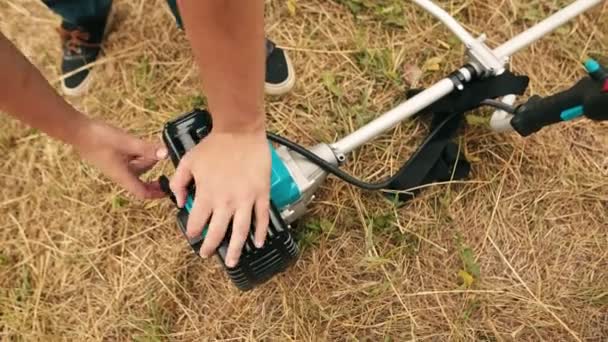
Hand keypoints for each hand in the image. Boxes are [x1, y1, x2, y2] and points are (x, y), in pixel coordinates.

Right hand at [75, 119, 167, 198]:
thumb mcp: (127, 143)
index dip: (156, 194)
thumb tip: (165, 154)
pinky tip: (142, 144)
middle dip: (153, 171)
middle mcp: (119, 174)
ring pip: (136, 168)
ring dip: (147, 160)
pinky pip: (129, 160)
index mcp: (123, 176)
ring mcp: (114, 165)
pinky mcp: (111, 157)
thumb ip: (146, 149)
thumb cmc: (99, 138)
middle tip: (164, 161)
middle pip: (141, 179)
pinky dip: (138, 155)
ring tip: (155, 148)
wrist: (76, 131)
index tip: (168, 190)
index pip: (142, 192)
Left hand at [169, 129, 270, 267]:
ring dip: (236, 250)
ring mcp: (246, 199)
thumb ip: (179, 182)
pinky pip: (261, 218)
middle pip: (217, 233)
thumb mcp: (188, 161)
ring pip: (241, 232)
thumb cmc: (214, 145)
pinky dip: (260, 232)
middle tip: (207, 254)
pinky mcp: (261, 194)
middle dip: (210, 247)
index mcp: (207, 194)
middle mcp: (226, 201)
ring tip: (233, 262)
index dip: (193, 232)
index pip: (197, 222)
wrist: (240, 131)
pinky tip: (258, 243)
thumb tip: (178, 201)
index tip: (193, 236)